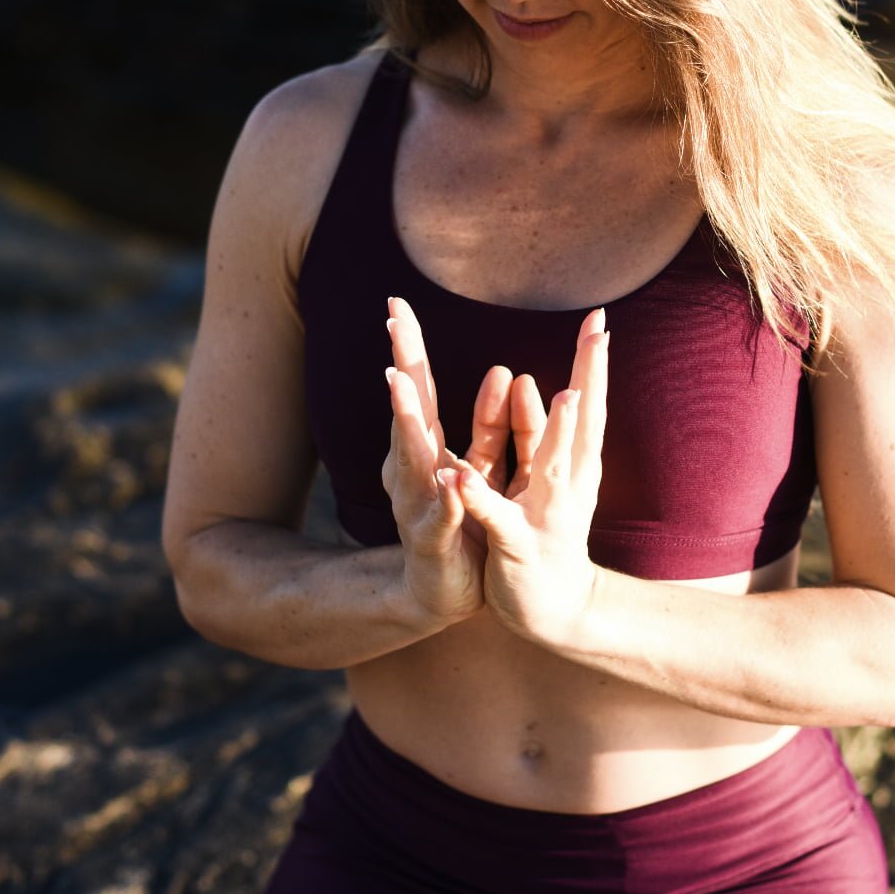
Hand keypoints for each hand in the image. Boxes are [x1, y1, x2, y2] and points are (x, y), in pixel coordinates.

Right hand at [381, 296, 516, 628]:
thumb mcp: (478, 466)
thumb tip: (503, 371)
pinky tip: (447, 480)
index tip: (395, 301)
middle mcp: (411, 468)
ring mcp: (417, 503)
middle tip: (391, 327)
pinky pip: (441, 516)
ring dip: (407, 421)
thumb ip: (490, 423)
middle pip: (407, 410)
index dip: (408, 346)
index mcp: (425, 447)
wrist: (439, 592)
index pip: (418, 387)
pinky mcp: (434, 540)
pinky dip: (444, 498)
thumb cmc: (458, 521)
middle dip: (401, 367)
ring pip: (413, 456)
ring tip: (398, 386)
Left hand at [440, 308, 608, 648]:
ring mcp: (547, 512)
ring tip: (548, 392)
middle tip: (598, 336)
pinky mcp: (517, 543)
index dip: (594, 360)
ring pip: (548, 464)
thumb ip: (545, 432)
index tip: (601, 317)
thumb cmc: (551, 530)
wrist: (556, 607)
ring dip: (546, 429)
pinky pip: (495, 516)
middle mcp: (570, 480)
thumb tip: (551, 383)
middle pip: (581, 422)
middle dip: (588, 379)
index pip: (588, 401)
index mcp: (574, 461)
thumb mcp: (552, 476)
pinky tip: (459, 473)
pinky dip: (478, 495)